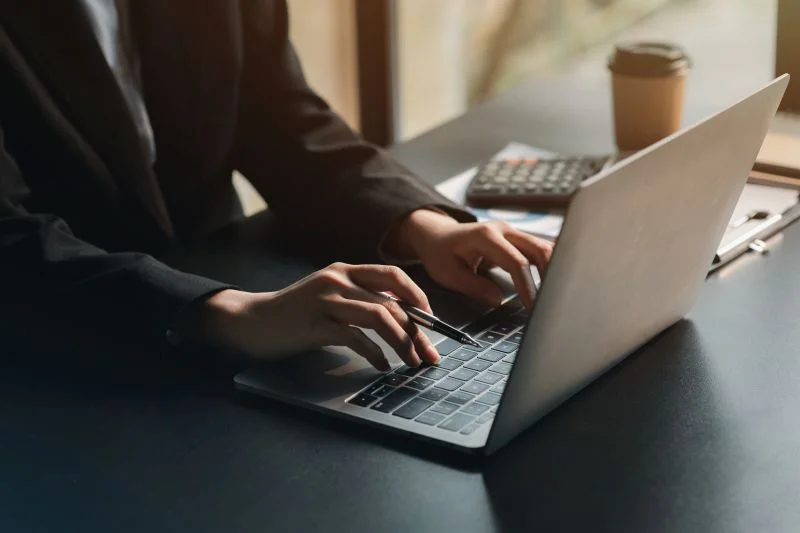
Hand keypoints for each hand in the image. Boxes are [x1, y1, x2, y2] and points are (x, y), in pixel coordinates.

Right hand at [197, 263, 440, 369]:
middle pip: (391, 302)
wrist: (250, 320)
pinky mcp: (315, 323)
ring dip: (402, 342)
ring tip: (412, 362)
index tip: (432, 323)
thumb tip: (401, 319)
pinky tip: (382, 366)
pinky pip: (355, 337)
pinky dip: (375, 354)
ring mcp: (326, 300)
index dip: (418, 298)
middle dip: (418, 331)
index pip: (393, 276)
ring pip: (379, 317)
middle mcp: (338, 279)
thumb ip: (359, 300)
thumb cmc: (295, 313)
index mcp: (344, 270)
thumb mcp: (329, 296)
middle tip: (430, 355)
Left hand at [385, 209, 552, 308]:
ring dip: (553, 270)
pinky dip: (549, 265)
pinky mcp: (517, 238)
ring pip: (544, 247)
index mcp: (485, 236)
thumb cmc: (440, 253)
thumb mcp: (448, 274)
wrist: (437, 235)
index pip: (516, 262)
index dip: (527, 286)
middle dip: (550, 276)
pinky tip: (553, 282)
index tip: (532, 307)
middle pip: (539, 249)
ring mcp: (512, 232)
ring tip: (554, 295)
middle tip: (552, 303)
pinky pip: (539, 249)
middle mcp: (503, 229)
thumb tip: (498, 300)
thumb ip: (474, 287)